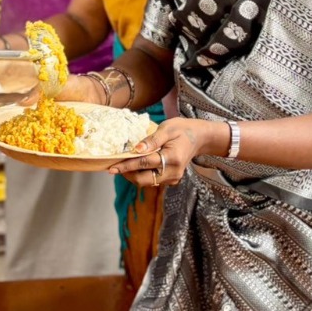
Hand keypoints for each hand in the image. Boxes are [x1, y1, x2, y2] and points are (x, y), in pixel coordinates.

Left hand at [107, 118, 228, 187]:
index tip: (112, 167)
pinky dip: (141, 175)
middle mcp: (173, 172)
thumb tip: (136, 149)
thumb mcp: (167, 129)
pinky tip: (135, 166)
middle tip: (114, 167)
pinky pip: (152, 180)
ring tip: (122, 165)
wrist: (199, 138)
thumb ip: (151, 140)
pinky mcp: (171, 180)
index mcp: (172, 158)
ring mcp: (173, 178)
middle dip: (127, 174)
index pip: (144, 164)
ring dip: (133, 175)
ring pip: (147, 182)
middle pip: (144, 179)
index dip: (126, 166)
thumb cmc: (182, 130)